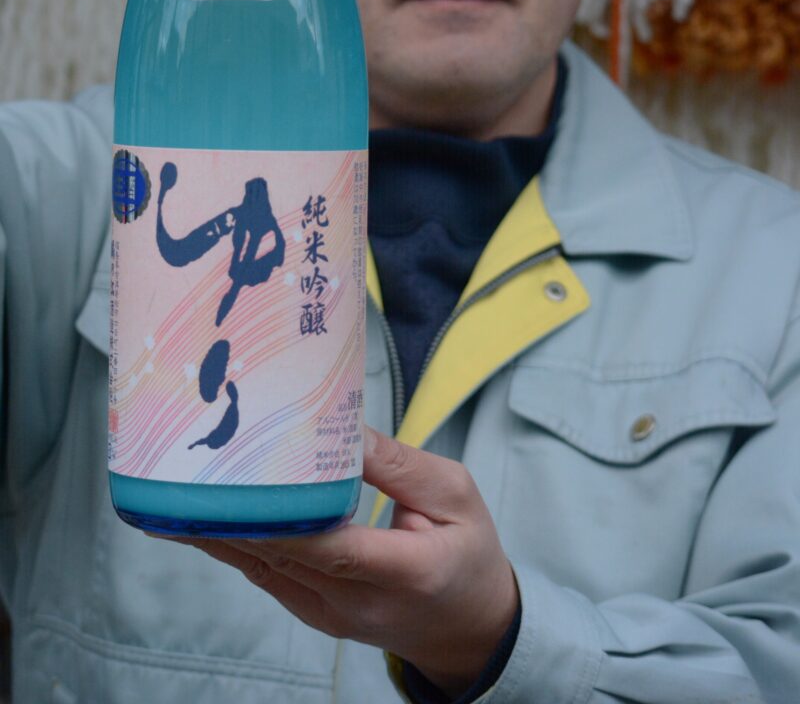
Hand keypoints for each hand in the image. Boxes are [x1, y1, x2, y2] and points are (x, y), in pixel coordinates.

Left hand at [185, 427, 519, 698]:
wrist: (469, 629)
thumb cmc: (468, 553)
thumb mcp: (456, 495)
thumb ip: (398, 464)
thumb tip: (342, 425)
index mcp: (404, 571)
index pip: (334, 546)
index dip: (284, 517)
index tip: (241, 479)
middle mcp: (357, 602)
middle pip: (282, 555)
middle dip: (233, 510)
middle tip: (190, 463)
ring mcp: (329, 614)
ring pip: (262, 567)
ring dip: (219, 528)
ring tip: (176, 486)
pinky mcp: (313, 612)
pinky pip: (264, 574)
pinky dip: (231, 544)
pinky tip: (199, 517)